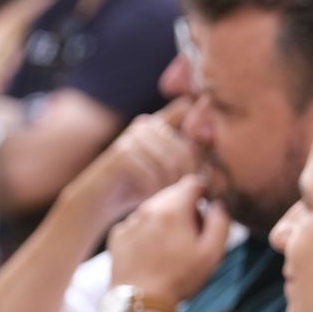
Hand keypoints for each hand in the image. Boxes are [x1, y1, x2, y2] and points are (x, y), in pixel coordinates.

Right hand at [65, 100, 197, 231]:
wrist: (99, 200)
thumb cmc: (139, 187)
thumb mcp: (168, 171)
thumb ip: (188, 159)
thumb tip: (214, 158)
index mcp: (160, 123)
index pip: (188, 110)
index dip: (201, 122)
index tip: (204, 157)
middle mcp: (147, 124)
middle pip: (186, 149)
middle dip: (190, 176)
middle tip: (190, 196)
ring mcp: (133, 136)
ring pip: (171, 162)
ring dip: (174, 187)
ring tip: (170, 200)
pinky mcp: (121, 153)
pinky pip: (152, 174)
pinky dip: (157, 191)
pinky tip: (153, 200)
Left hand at [108, 175, 230, 302]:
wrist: (141, 301)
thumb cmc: (180, 278)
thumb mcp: (212, 253)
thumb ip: (220, 222)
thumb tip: (218, 204)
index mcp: (172, 210)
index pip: (192, 183)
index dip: (203, 192)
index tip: (206, 209)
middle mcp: (147, 209)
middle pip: (172, 194)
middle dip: (186, 208)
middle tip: (191, 235)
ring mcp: (130, 221)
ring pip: (154, 208)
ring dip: (166, 219)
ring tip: (171, 248)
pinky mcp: (117, 234)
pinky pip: (138, 223)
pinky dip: (148, 231)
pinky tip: (153, 253)